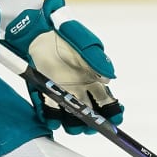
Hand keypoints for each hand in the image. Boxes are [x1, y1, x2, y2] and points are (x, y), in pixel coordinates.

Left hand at [3, 0, 120, 132]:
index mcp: (93, 79)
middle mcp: (79, 89)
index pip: (107, 101)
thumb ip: (97, 61)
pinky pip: (48, 110)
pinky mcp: (44, 92)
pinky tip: (54, 122)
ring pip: (71, 116)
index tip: (116, 120)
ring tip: (74, 127)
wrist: (39, 29)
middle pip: (90, 114)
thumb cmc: (65, 33)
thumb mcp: (85, 45)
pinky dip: (51, 118)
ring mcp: (62, 92)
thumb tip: (109, 79)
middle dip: (94, 123)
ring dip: (74, 124)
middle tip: (92, 126)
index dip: (113, 113)